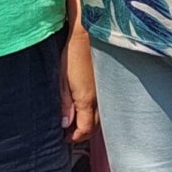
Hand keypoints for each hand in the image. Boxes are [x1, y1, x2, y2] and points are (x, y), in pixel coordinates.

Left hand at [59, 25, 97, 143]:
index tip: (66, 138)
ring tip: (77, 122)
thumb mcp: (62, 80)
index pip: (85, 129)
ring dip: (91, 124)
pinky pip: (105, 106)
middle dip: (83, 133)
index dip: (75, 137)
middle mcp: (100, 99)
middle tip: (70, 133)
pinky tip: (88, 109)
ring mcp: (106, 92)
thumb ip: (64, 103)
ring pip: (102, 118)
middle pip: (95, 127)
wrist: (90, 33)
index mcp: (86, 99)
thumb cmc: (73, 54)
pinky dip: (97, 113)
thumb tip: (65, 124)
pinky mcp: (108, 84)